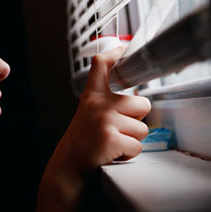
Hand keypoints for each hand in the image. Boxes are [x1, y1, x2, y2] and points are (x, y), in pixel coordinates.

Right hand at [59, 44, 150, 174]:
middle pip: (142, 103)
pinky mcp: (111, 139)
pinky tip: (112, 152)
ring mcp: (105, 121)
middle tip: (116, 128)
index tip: (121, 47)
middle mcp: (98, 104)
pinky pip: (137, 146)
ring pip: (143, 129)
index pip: (101, 67)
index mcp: (92, 96)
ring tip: (112, 141)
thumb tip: (137, 100)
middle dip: (136, 120)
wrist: (68, 163)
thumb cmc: (83, 139)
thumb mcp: (88, 112)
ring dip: (131, 139)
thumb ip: (107, 102)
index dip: (113, 54)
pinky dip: (128, 153)